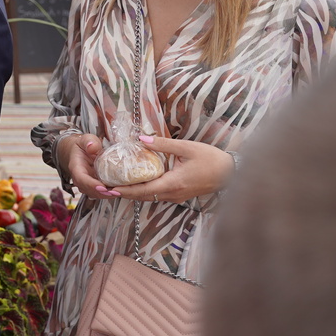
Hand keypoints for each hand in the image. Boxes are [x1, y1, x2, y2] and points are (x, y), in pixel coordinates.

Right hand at [59, 133, 117, 198]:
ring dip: (106, 195)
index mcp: (76, 167)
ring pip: (94, 193)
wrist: (80, 151)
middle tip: (115, 192)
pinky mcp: (94, 186)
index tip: (102, 187)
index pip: (80, 178)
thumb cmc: (83, 145)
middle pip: (88, 189)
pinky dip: (108, 194)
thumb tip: (93, 147)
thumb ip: (89, 141)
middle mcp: (79, 178)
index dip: (91, 184)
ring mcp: (86, 183)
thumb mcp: (86, 139)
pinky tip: (119, 191)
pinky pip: (100, 192)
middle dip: (101, 193)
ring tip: (119, 192)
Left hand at [111, 136, 235, 203]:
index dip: (123, 190)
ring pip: (149, 197)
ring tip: (114, 185)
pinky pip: (157, 195)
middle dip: (122, 193)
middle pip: (142, 196)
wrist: (232, 174)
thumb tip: (141, 139)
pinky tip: (135, 183)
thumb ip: (163, 144)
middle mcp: (173, 194)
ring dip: (132, 193)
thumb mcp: (187, 148)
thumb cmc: (211, 159)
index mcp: (173, 184)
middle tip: (103, 188)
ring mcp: (177, 197)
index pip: (142, 190)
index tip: (107, 188)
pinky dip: (144, 191)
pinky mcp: (180, 195)